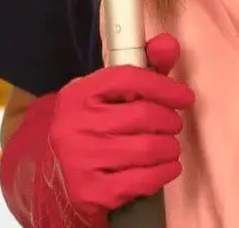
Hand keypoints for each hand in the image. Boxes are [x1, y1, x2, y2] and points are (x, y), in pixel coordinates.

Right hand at [48, 33, 194, 224]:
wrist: (53, 182)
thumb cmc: (90, 130)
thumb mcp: (107, 97)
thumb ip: (142, 69)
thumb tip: (169, 44)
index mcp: (77, 94)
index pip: (129, 78)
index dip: (164, 86)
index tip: (185, 96)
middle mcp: (73, 125)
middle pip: (142, 115)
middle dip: (169, 120)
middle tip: (175, 125)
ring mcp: (79, 161)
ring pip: (146, 149)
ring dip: (169, 148)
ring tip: (171, 146)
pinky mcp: (89, 193)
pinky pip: (141, 181)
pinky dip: (163, 173)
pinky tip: (168, 167)